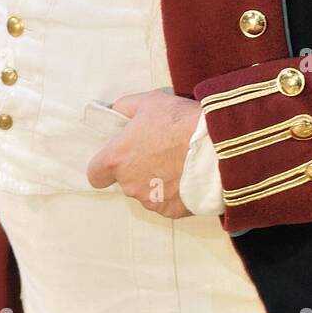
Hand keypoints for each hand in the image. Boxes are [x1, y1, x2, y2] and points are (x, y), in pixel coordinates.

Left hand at [85, 89, 201, 217]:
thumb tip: (116, 112)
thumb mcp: (149, 102)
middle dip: (137, 170)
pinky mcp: (171, 211)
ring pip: (146, 193)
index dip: (104, 167)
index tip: (117, 159)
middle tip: (159, 152)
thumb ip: (125, 108)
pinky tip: (187, 177)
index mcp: (117, 159)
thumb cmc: (179, 121)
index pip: (95, 174)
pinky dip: (174, 193)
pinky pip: (166, 203)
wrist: (216, 145)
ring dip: (155, 182)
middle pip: (125, 181)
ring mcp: (150, 200)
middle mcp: (129, 184)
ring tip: (178, 164)